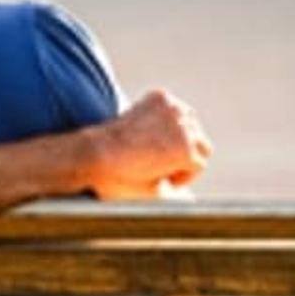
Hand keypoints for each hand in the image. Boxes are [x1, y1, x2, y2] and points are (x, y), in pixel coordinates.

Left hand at [86, 90, 211, 198]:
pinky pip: (173, 108)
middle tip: (164, 164)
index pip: (200, 163)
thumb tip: (190, 199)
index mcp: (186, 150)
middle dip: (186, 155)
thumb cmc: (122, 178)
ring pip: (190, 122)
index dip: (183, 175)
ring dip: (180, 134)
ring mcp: (171, 107)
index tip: (166, 178)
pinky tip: (150, 130)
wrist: (93, 152)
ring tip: (157, 147)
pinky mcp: (158, 96)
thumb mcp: (155, 193)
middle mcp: (183, 125)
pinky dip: (167, 118)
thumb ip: (178, 194)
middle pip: (201, 142)